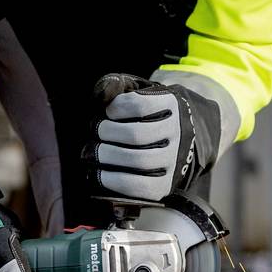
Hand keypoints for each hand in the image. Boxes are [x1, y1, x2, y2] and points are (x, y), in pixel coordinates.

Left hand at [84, 73, 221, 200]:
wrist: (176, 141)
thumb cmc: (147, 114)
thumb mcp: (136, 92)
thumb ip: (116, 85)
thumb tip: (102, 95)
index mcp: (172, 105)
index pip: (139, 104)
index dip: (116, 108)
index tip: (109, 111)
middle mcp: (178, 133)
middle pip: (136, 134)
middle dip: (106, 133)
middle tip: (96, 133)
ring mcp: (174, 160)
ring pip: (139, 160)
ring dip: (107, 156)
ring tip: (93, 153)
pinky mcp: (166, 185)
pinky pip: (139, 186)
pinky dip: (114, 180)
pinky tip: (101, 174)